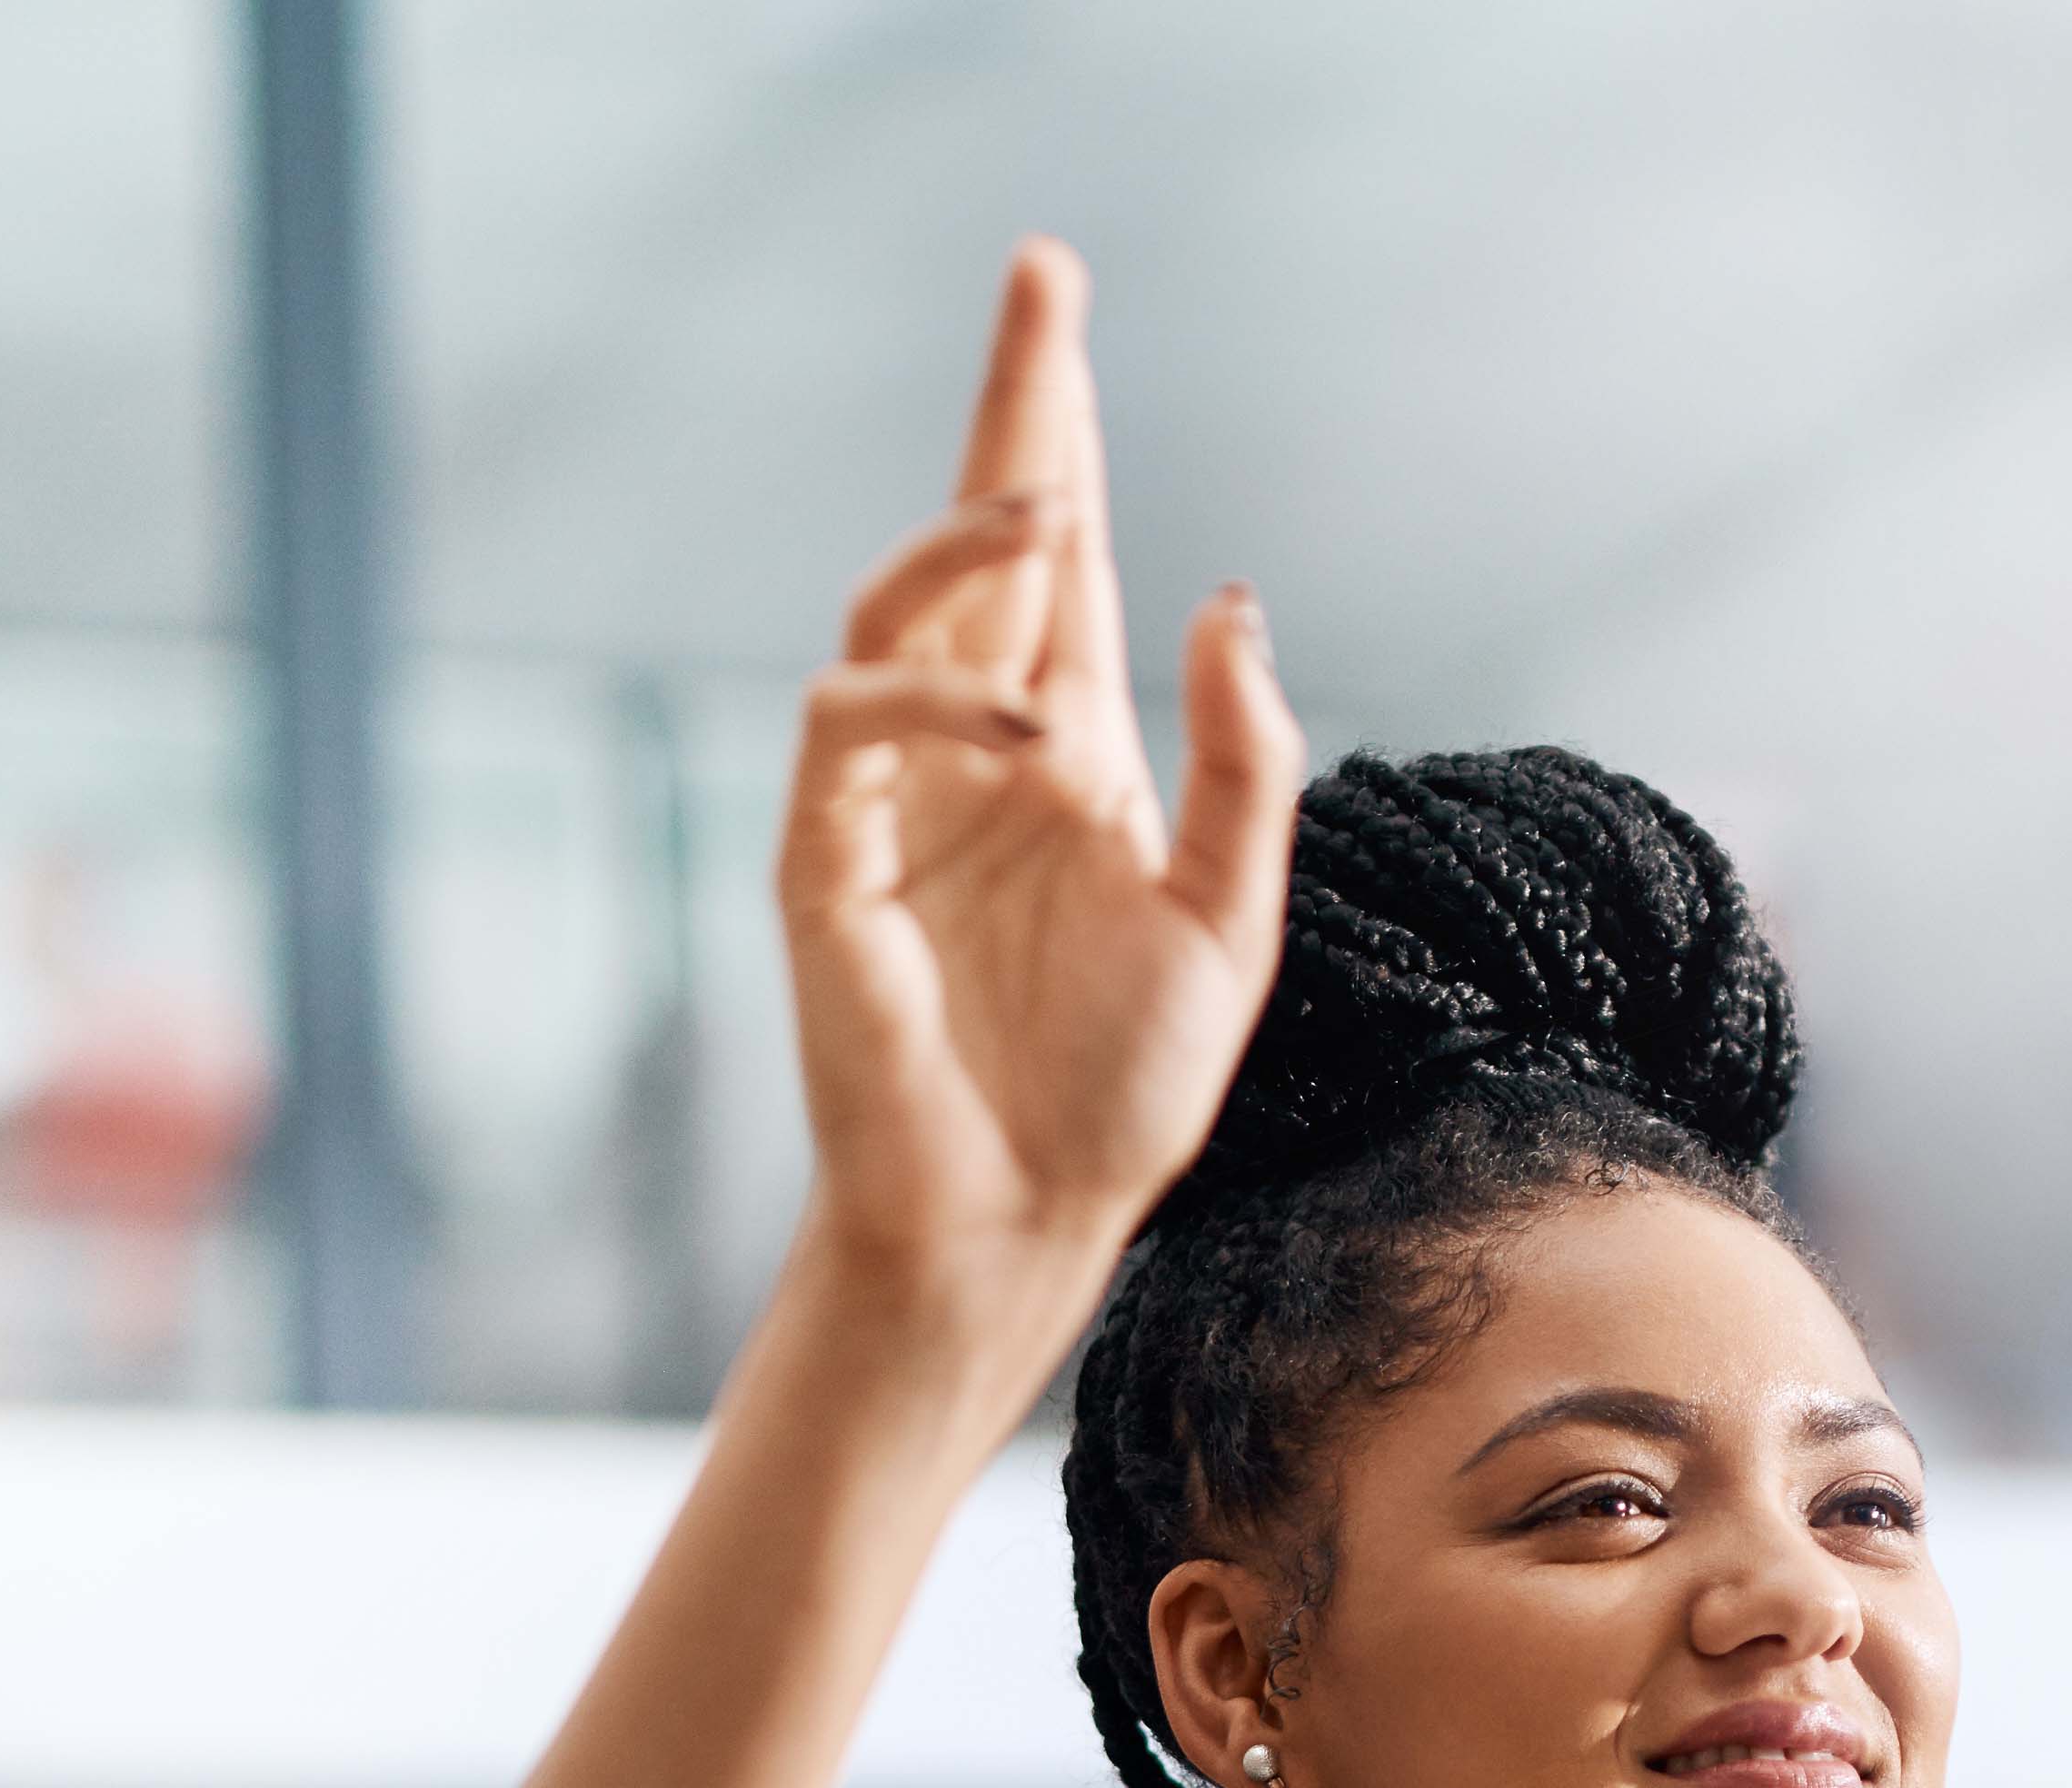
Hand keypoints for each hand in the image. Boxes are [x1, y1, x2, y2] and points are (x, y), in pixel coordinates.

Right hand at [782, 240, 1299, 1320]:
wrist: (1028, 1223)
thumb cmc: (1120, 1093)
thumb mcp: (1230, 923)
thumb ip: (1242, 767)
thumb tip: (1222, 602)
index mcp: (1067, 751)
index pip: (1061, 559)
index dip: (1059, 432)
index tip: (1062, 302)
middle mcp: (975, 751)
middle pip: (979, 539)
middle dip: (1011, 413)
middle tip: (1041, 281)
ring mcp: (892, 802)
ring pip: (895, 612)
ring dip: (964, 546)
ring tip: (1048, 507)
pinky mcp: (829, 866)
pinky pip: (846, 734)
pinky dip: (927, 708)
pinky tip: (1022, 729)